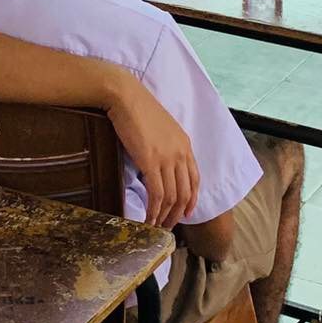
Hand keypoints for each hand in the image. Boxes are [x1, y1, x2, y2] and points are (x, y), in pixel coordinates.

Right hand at [106, 77, 198, 228]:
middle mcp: (180, 152)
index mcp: (185, 144)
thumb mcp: (161, 128)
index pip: (195, 178)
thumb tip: (159, 166)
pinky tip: (148, 218)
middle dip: (177, 213)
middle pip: (185, 192)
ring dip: (165, 215)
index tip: (186, 213)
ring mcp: (167, 158)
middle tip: (168, 226)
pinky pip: (157, 194)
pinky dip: (154, 210)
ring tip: (156, 226)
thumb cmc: (138, 109)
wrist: (126, 96)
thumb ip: (166, 147)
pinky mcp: (151, 162)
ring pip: (172, 197)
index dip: (192, 199)